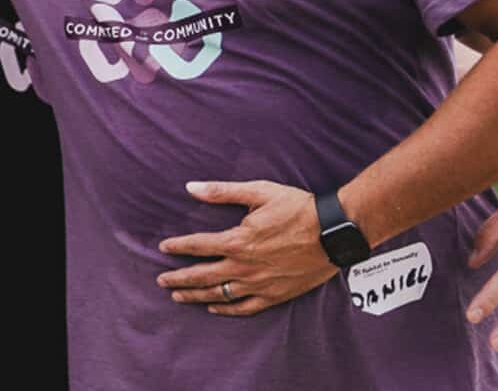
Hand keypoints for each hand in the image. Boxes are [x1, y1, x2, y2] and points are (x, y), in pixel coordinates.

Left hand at [154, 180, 336, 315]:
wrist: (335, 232)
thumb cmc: (298, 208)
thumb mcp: (259, 192)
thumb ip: (223, 191)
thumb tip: (191, 187)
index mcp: (238, 241)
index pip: (197, 245)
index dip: (177, 246)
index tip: (163, 248)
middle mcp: (244, 267)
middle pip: (201, 275)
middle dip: (178, 278)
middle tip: (162, 281)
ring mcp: (260, 284)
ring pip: (219, 294)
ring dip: (196, 295)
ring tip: (178, 296)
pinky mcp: (276, 295)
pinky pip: (245, 307)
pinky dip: (227, 309)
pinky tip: (215, 308)